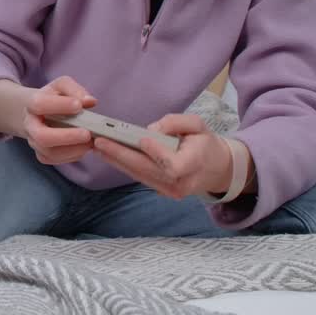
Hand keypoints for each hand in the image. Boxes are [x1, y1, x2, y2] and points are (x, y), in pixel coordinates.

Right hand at [24, 75, 97, 164]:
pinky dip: (72, 156)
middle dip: (66, 137)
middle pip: (41, 136)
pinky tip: (84, 147)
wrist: (38, 114)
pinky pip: (55, 160)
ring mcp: (34, 142)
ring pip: (49, 152)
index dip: (59, 105)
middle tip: (87, 133)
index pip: (39, 104)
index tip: (79, 106)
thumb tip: (90, 101)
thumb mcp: (62, 86)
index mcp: (32, 104)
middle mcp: (30, 125)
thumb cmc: (53, 98)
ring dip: (73, 149)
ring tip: (91, 142)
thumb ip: (75, 90)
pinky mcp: (42, 154)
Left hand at [92, 114, 238, 198]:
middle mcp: (180, 183)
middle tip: (100, 142)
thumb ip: (176, 123)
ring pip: (139, 174)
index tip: (142, 139)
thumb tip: (151, 130)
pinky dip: (124, 165)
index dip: (157, 153)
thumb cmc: (206, 144)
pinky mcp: (161, 191)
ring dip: (117, 160)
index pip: (172, 164)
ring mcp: (169, 190)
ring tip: (98, 147)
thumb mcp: (198, 125)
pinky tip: (109, 154)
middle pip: (147, 170)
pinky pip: (140, 177)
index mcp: (194, 165)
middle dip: (121, 155)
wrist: (217, 169)